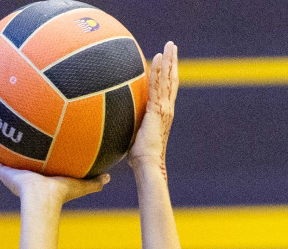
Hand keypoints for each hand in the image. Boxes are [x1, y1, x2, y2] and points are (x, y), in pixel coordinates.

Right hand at [0, 141, 108, 205]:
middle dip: (14, 149)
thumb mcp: (79, 183)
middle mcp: (23, 174)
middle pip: (17, 158)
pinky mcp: (3, 172)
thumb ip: (93, 181)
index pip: (36, 163)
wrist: (42, 200)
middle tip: (11, 134)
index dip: (35, 155)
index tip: (34, 145)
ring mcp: (11, 173)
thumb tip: (110, 177)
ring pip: (0, 157)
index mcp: (38, 177)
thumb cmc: (60, 194)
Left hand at [128, 41, 178, 177]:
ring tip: (170, 45)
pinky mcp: (157, 110)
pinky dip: (159, 71)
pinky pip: (158, 86)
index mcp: (163, 114)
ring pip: (168, 79)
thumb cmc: (139, 156)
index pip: (167, 90)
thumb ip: (130, 126)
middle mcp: (167, 109)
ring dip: (169, 60)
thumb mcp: (133, 136)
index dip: (168, 75)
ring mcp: (164, 108)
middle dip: (173, 62)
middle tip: (173, 46)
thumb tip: (114, 125)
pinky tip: (158, 57)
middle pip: (172, 80)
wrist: (147, 163)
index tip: (167, 61)